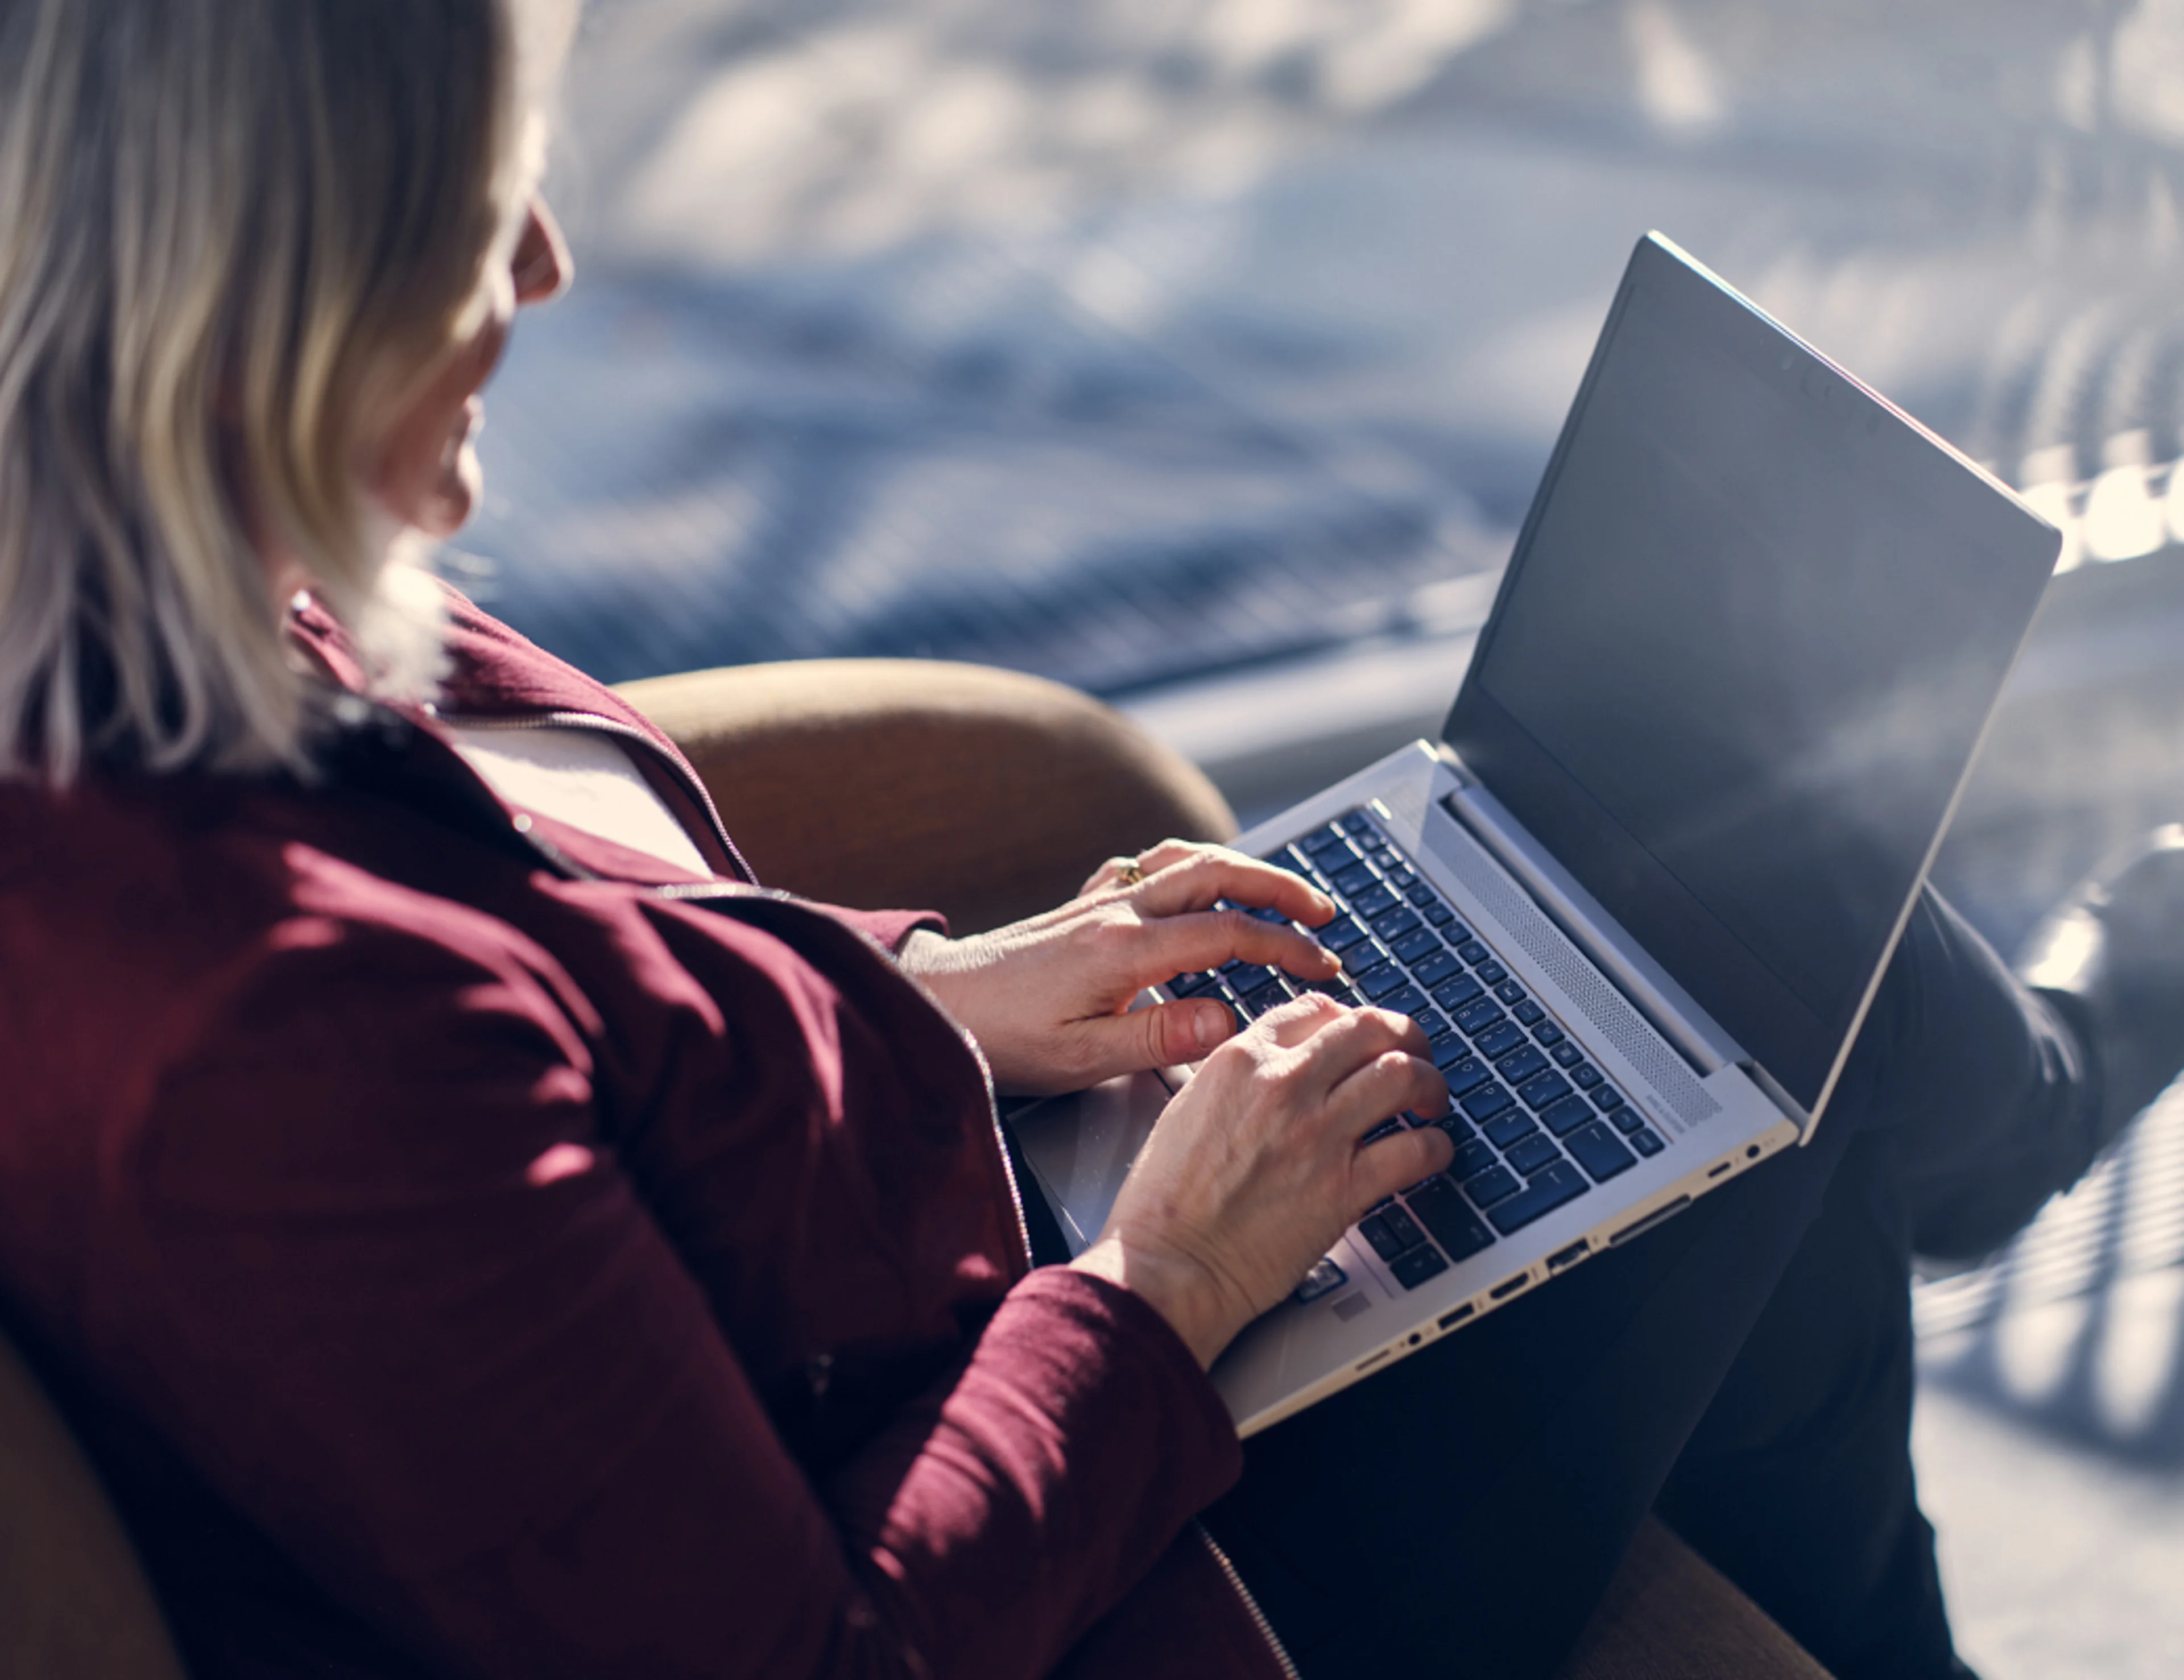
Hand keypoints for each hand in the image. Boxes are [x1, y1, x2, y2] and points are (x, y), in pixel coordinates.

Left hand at [899, 840, 1345, 1095]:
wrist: (933, 1003)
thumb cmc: (1001, 1037)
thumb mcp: (1082, 1059)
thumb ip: (1160, 1038)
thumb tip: (1228, 1018)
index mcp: (1124, 950)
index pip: (1227, 933)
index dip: (1286, 947)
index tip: (1323, 968)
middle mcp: (1114, 911)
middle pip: (1217, 873)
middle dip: (1280, 888)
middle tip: (1324, 912)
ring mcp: (1098, 900)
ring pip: (1184, 859)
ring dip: (1241, 867)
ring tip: (1279, 890)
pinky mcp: (1081, 903)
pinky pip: (1145, 863)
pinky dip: (1185, 864)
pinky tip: (1194, 881)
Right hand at [1070, 994, 1454, 1367]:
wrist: (1167, 1266)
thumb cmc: (1164, 1203)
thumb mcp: (1187, 1109)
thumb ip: (1237, 1082)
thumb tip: (1277, 1072)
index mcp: (1239, 1061)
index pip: (1314, 1010)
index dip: (1347, 1020)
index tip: (1359, 1039)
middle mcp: (1283, 1086)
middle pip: (1370, 1028)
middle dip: (1403, 1035)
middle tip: (1415, 1054)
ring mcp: (1318, 1134)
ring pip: (1403, 1074)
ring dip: (1430, 1083)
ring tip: (1431, 1101)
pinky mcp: (1344, 1189)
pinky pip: (1417, 1150)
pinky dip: (1436, 1147)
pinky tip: (1432, 1152)